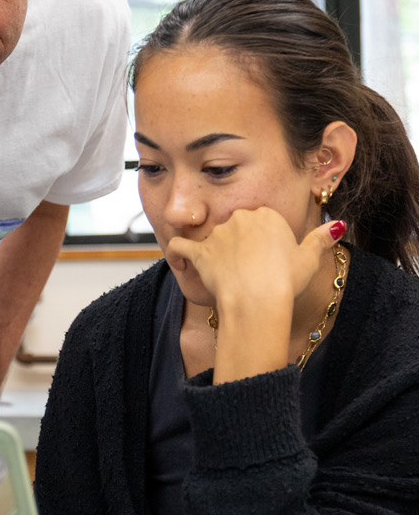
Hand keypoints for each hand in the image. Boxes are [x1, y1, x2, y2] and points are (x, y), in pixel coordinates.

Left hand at [168, 207, 343, 309]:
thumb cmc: (285, 282)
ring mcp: (218, 235)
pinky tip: (179, 261)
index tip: (267, 258)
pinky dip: (176, 253)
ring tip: (221, 273)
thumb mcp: (310, 259)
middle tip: (247, 268)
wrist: (258, 300)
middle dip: (239, 245)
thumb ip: (321, 239)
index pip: (261, 220)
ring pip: (211, 236)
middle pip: (236, 227)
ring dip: (213, 251)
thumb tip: (338, 226)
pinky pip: (180, 246)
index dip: (264, 240)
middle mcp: (239, 218)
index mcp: (266, 214)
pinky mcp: (200, 252)